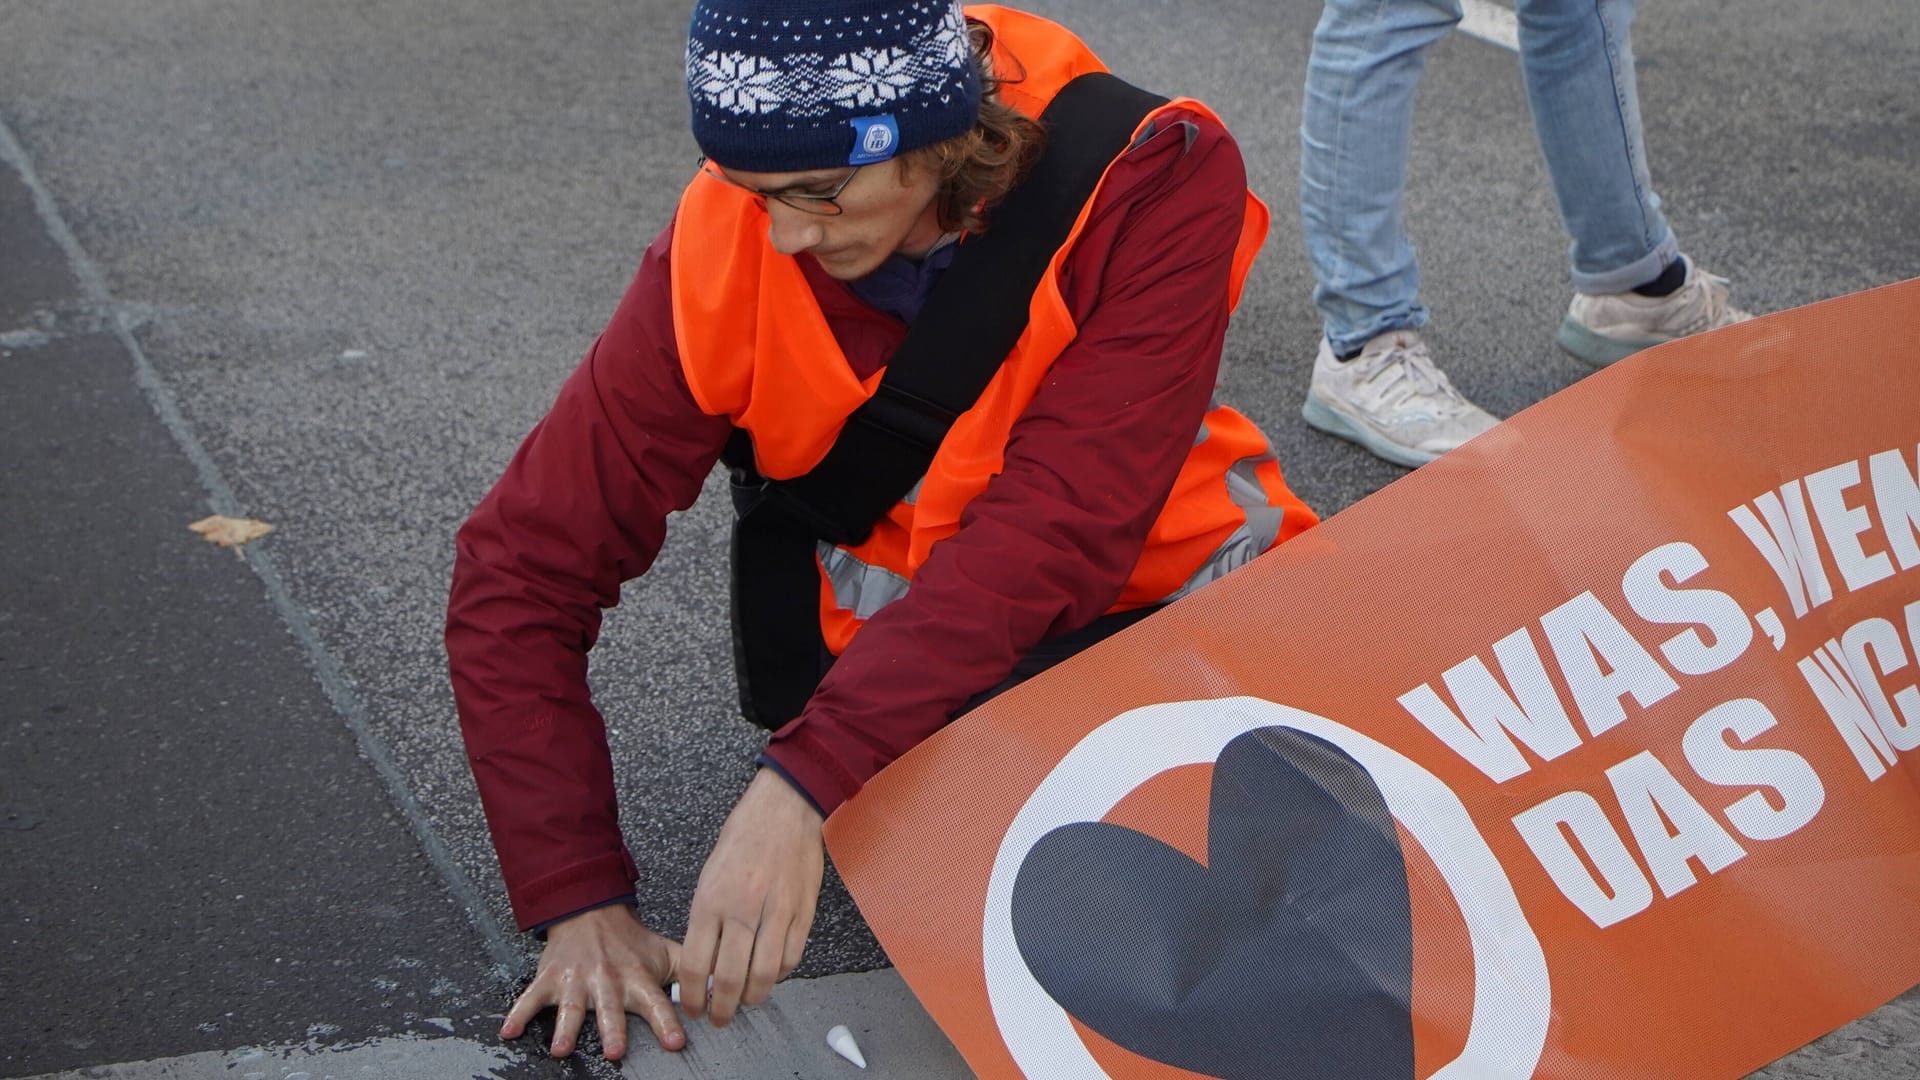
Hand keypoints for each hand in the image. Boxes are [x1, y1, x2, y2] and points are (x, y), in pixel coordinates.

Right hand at [500, 903, 683, 1060]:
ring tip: (561, 1049)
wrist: (590, 911)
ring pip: (570, 1008)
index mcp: (637, 979)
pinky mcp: (550, 980)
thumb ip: (693, 972)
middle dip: (613, 1030)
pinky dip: (518, 1014)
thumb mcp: (665, 953)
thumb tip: (723, 985)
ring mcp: (577, 981)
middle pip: (611, 1010)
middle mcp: (607, 982)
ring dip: (566, 1028)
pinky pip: (531, 999)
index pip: (657, 1004)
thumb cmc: (630, 941)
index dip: (667, 1023)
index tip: (676, 1042)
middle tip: (615, 1051)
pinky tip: (509, 1032)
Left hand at [679, 768, 824, 1025]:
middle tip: (719, 1017)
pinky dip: (779, 974)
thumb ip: (706, 919)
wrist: (784, 809)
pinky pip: (791, 957)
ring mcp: (776, 912)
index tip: (694, 1007)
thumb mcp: (709, 875)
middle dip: (721, 1009)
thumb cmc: (743, 838)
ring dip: (752, 998)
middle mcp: (742, 910)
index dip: (693, 996)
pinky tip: (770, 975)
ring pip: (764, 975)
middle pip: (730, 979)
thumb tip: (705, 962)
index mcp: (711, 900)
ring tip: (745, 1002)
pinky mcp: (803, 912)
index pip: (696, 965)